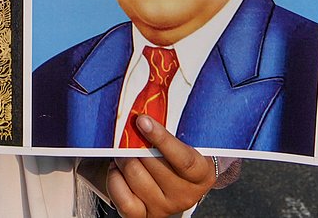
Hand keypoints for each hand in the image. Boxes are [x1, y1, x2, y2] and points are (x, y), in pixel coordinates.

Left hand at [100, 116, 216, 217]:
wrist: (177, 182)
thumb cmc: (179, 155)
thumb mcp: (187, 141)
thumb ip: (174, 128)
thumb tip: (148, 110)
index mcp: (202, 174)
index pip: (183, 159)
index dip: (162, 139)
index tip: (143, 120)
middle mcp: (185, 195)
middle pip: (153, 164)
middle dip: (135, 144)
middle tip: (130, 132)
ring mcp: (164, 207)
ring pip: (136, 177)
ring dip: (123, 159)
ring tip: (124, 151)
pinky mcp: (144, 215)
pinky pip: (124, 199)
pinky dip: (115, 180)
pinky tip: (118, 170)